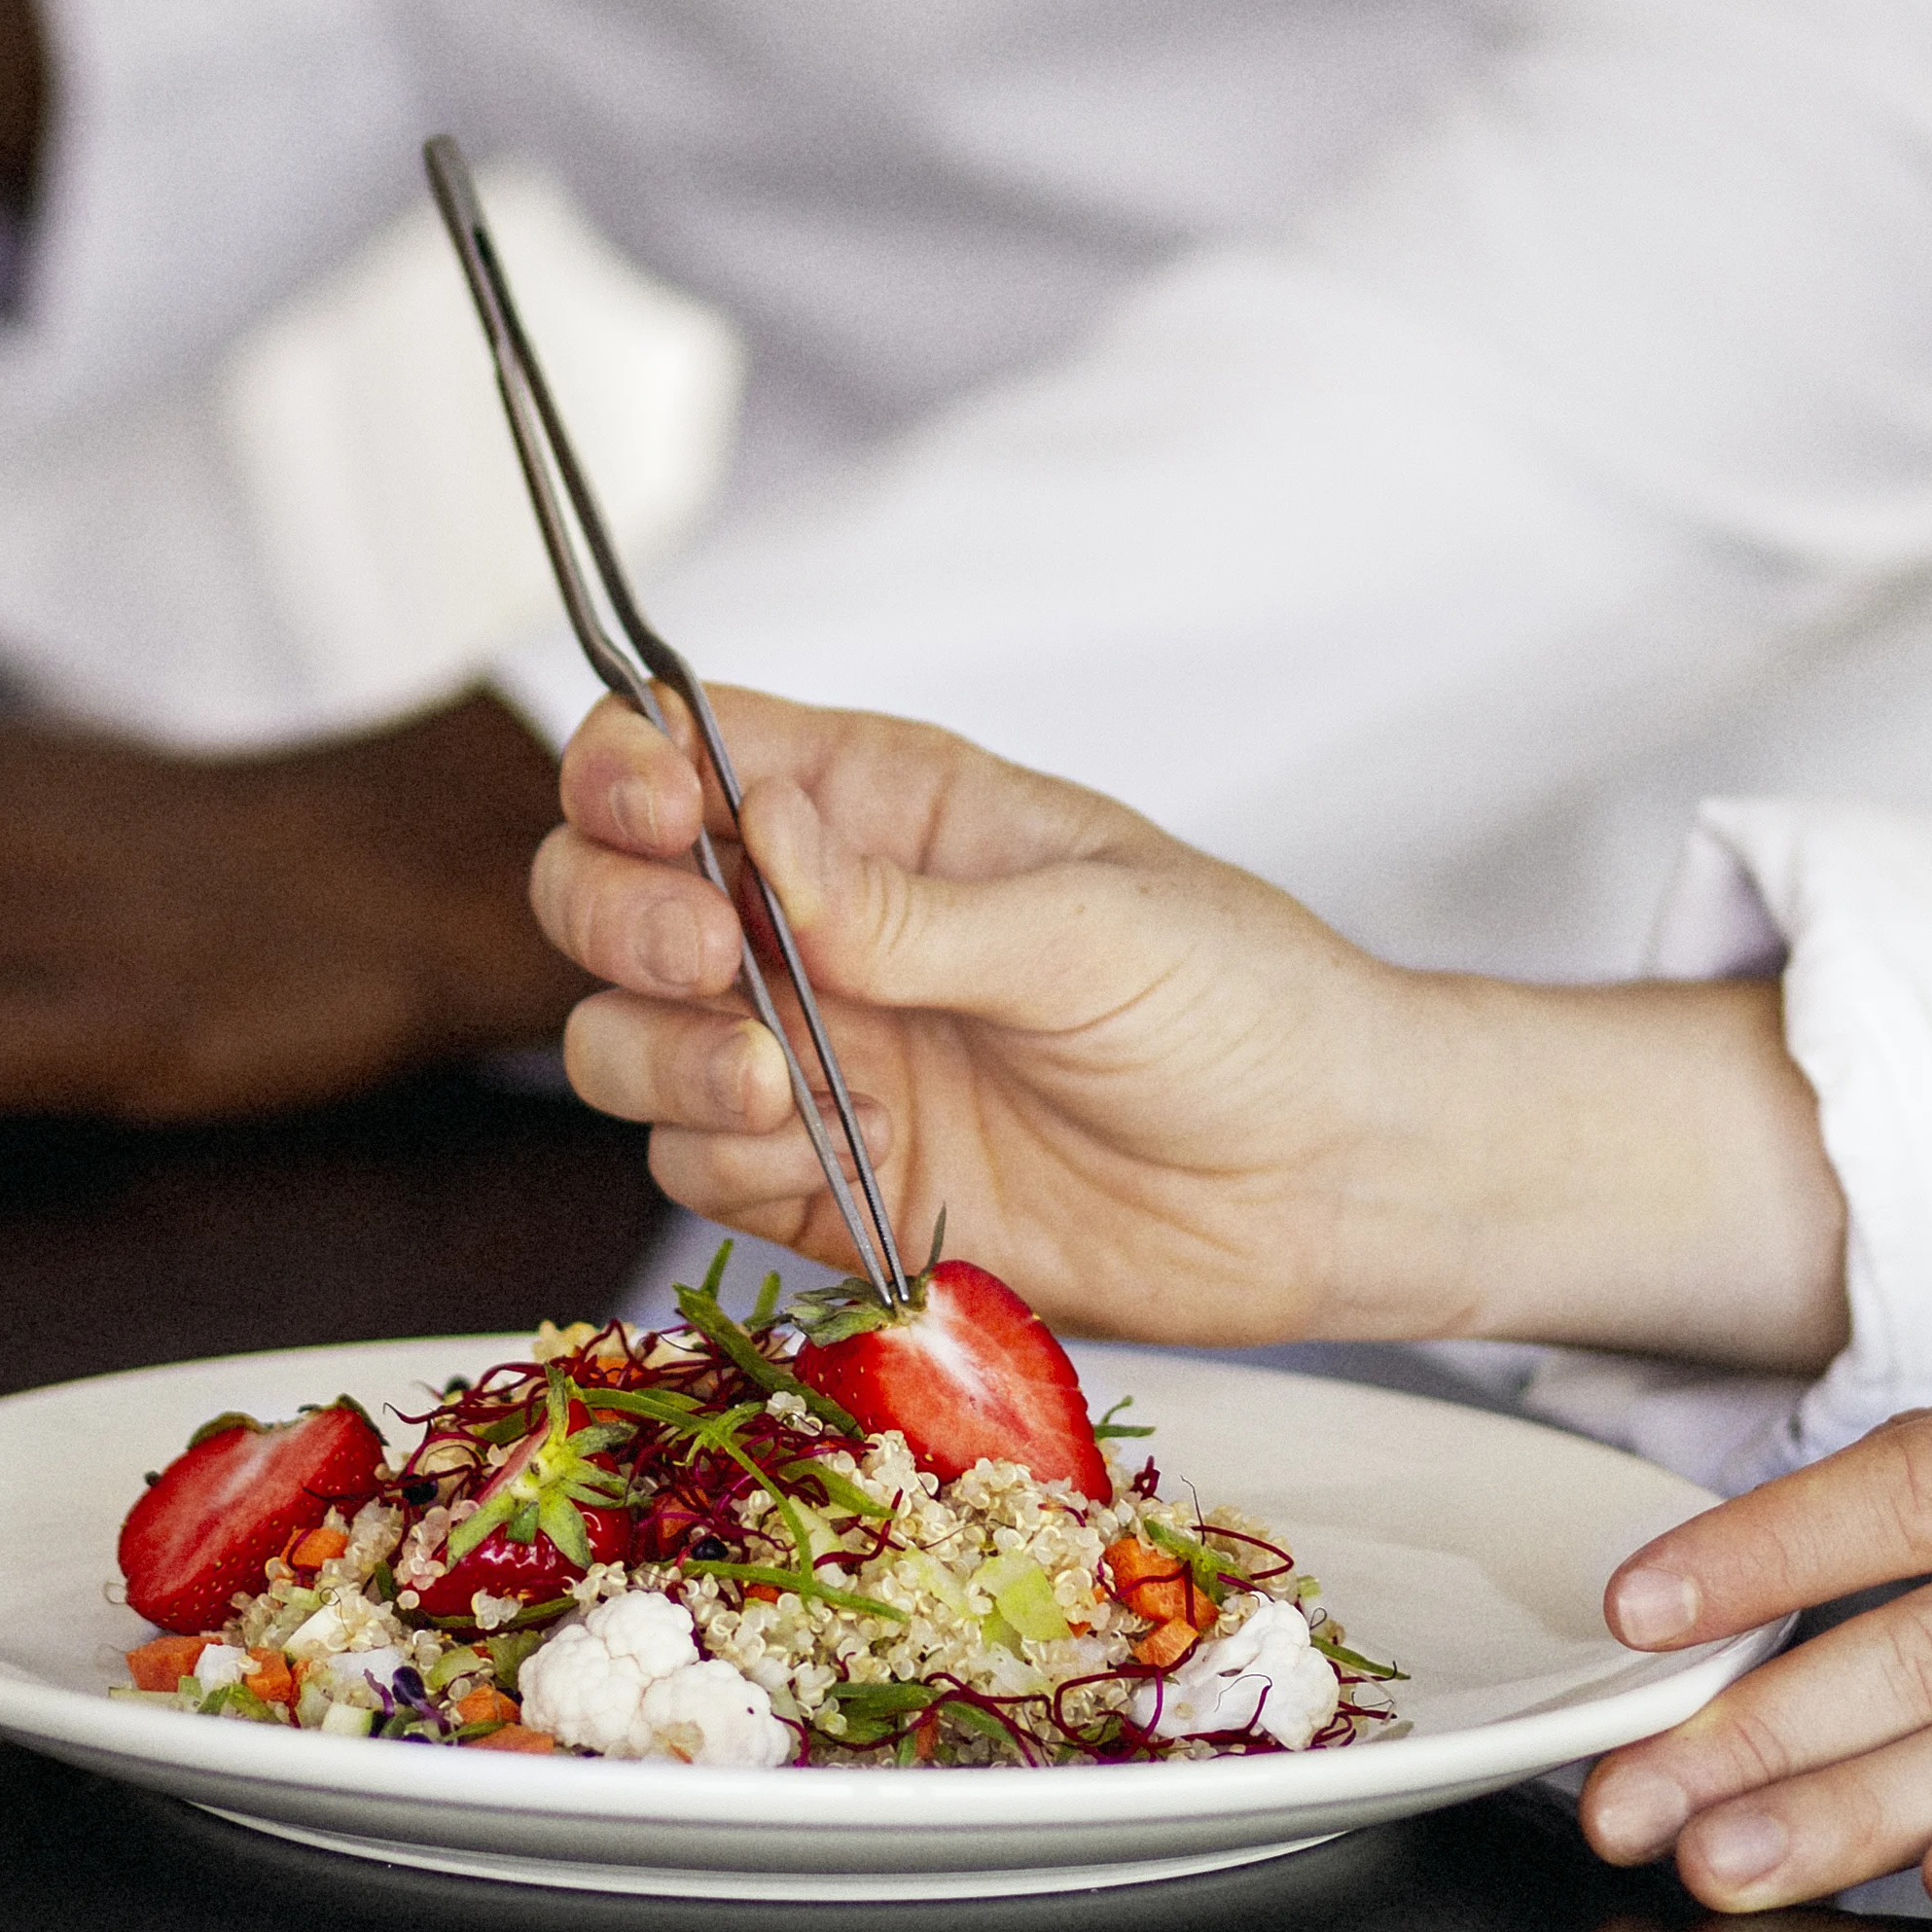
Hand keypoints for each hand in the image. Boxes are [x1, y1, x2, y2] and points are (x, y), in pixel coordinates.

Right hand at [532, 692, 1838, 1358]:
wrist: (1326, 1185)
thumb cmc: (1241, 1006)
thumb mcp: (1087, 926)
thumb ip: (908, 903)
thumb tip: (755, 831)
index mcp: (881, 806)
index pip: (680, 746)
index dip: (626, 767)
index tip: (656, 811)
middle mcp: (819, 920)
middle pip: (605, 887)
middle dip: (619, 914)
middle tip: (712, 958)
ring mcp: (817, 1051)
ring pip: (621, 1033)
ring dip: (655, 1050)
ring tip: (776, 1079)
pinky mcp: (827, 1179)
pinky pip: (692, 1160)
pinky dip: (715, 1159)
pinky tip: (812, 1157)